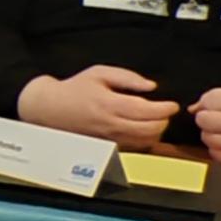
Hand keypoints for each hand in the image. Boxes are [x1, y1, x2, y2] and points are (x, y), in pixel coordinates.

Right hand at [17, 66, 178, 147]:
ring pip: (143, 141)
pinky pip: (133, 147)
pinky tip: (142, 130)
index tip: (172, 105)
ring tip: (154, 121)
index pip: (146, 111)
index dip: (165, 109)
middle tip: (165, 112)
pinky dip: (143, 140)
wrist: (49, 107)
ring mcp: (107, 137)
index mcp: (108, 104)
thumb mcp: (100, 73)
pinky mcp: (105, 145)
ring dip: (155, 132)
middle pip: (149, 129)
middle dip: (163, 121)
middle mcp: (108, 124)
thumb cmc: (75, 88)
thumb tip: (151, 87)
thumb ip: (128, 78)